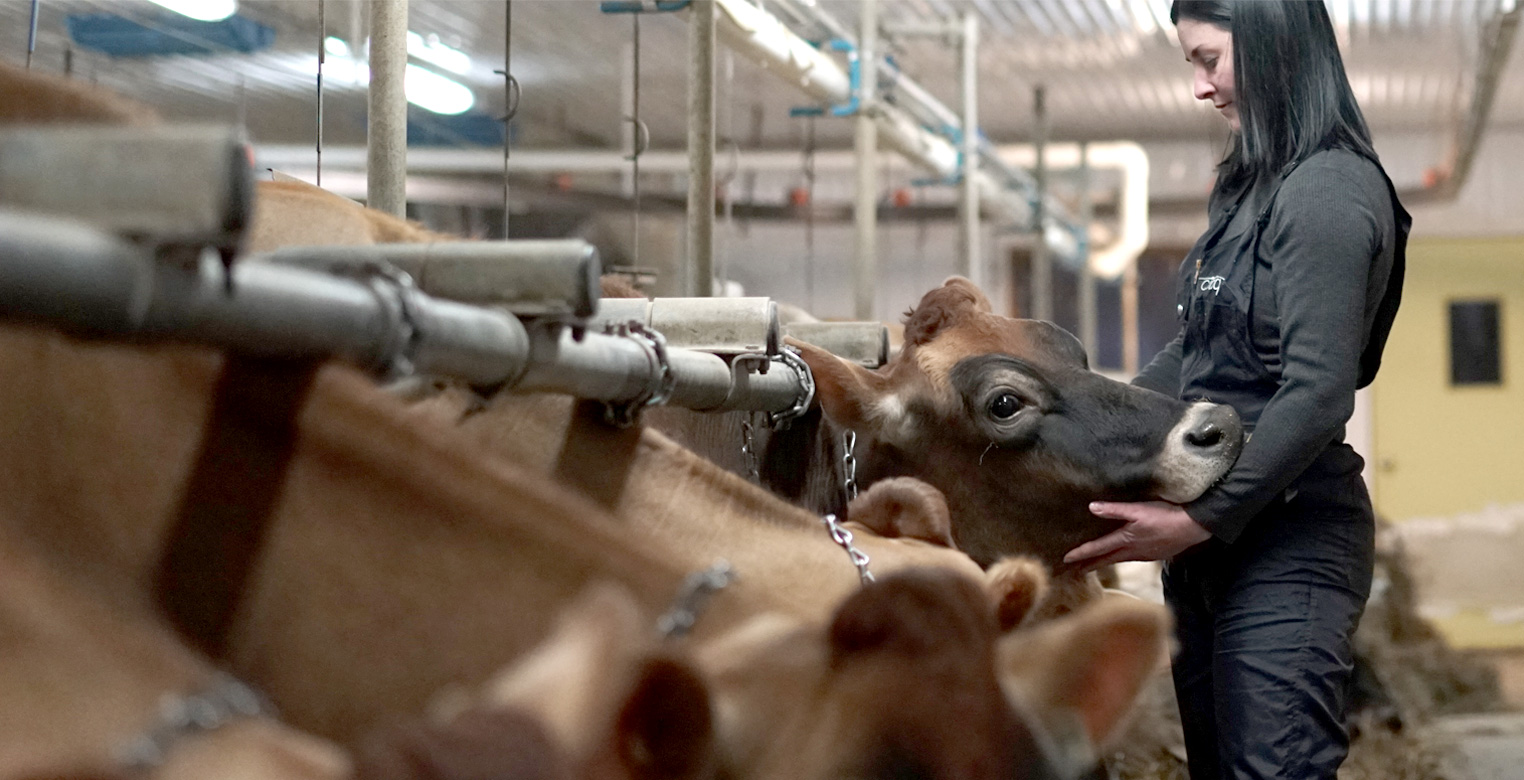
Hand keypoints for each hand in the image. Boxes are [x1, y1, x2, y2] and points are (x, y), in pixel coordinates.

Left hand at [1062, 501, 1212, 571]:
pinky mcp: (1156, 554)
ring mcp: (1145, 555)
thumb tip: (1091, 507)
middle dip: (1090, 564)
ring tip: (1096, 564)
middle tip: (1076, 570)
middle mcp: (1133, 551)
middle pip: (1107, 560)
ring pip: (1120, 560)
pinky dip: (1122, 559)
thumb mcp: (1138, 509)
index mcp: (1126, 540)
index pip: (1098, 549)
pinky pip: (1133, 559)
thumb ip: (1114, 509)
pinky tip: (1125, 556)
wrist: (1193, 527)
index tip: (1066, 559)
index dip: (1081, 553)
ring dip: (1106, 562)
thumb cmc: (1165, 516)